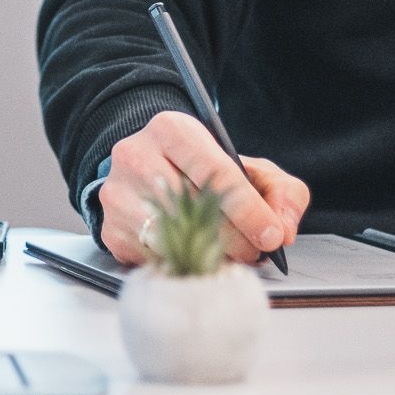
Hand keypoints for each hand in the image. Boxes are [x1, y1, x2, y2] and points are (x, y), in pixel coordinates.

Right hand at [97, 111, 309, 266]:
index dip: (249, 209)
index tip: (272, 235)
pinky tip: (194, 256)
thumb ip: (280, 191)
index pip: (214, 172)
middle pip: (195, 209)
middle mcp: (136, 156)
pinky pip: (158, 261)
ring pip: (176, 239)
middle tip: (254, 250)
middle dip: (236, 238)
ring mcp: (118, 195)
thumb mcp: (248, 167)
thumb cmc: (203, 171)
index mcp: (171, 130)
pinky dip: (184, 265)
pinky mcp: (111, 231)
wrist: (146, 171)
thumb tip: (283, 228)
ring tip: (228, 254)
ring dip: (212, 256)